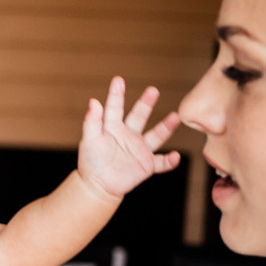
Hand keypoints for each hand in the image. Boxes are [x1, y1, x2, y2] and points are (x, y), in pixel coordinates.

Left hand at [78, 76, 179, 199]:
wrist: (98, 185)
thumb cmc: (91, 162)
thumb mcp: (89, 140)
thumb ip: (91, 122)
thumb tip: (93, 102)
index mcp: (112, 128)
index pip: (115, 108)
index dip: (116, 94)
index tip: (118, 80)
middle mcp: (129, 135)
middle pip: (139, 116)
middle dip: (146, 104)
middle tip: (153, 90)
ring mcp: (139, 149)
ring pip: (156, 136)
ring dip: (166, 127)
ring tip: (176, 116)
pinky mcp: (146, 165)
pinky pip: (161, 163)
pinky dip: (169, 161)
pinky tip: (175, 156)